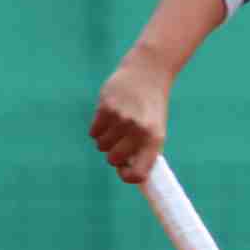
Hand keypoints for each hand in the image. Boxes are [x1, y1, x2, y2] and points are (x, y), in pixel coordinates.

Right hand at [89, 49, 171, 183]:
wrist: (148, 73)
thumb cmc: (151, 107)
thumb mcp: (155, 129)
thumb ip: (143, 151)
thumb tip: (126, 174)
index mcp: (154, 139)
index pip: (138, 173)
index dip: (128, 176)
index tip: (124, 171)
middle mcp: (139, 131)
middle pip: (113, 160)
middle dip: (113, 154)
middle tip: (120, 141)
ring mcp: (122, 120)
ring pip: (101, 146)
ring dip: (105, 140)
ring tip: (116, 125)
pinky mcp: (106, 109)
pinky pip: (93, 132)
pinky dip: (98, 129)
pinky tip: (108, 117)